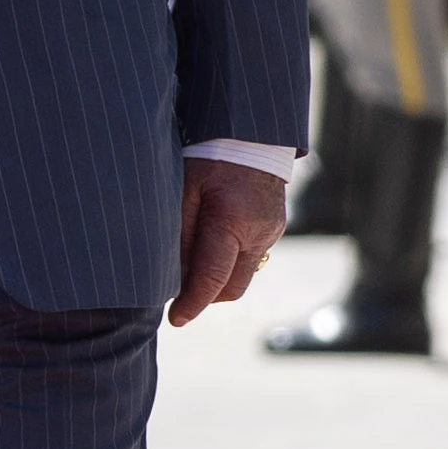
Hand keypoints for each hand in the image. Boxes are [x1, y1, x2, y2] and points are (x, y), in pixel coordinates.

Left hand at [166, 157, 287, 324]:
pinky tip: (212, 241)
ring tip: (193, 263)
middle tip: (179, 292)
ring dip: (219, 278)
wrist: (250, 128)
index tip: (175, 320)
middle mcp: (259, 231)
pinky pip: (250, 256)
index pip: (212, 279)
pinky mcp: (276, 226)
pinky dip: (230, 259)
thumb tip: (171, 276)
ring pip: (243, 275)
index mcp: (232, 220)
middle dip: (206, 296)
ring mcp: (273, 230)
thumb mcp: (183, 188)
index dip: (192, 304)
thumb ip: (178, 233)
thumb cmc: (208, 153)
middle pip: (232, 288)